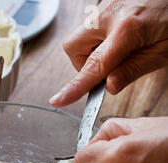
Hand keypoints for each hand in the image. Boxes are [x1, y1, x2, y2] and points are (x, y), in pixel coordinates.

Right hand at [50, 0, 167, 106]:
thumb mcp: (163, 51)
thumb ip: (134, 69)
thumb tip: (109, 87)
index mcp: (126, 29)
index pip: (92, 66)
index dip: (74, 87)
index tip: (59, 100)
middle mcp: (109, 15)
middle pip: (73, 47)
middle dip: (83, 64)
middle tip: (107, 69)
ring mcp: (106, 7)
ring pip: (80, 38)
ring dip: (92, 51)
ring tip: (119, 50)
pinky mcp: (107, 5)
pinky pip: (91, 29)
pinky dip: (100, 40)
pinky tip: (121, 39)